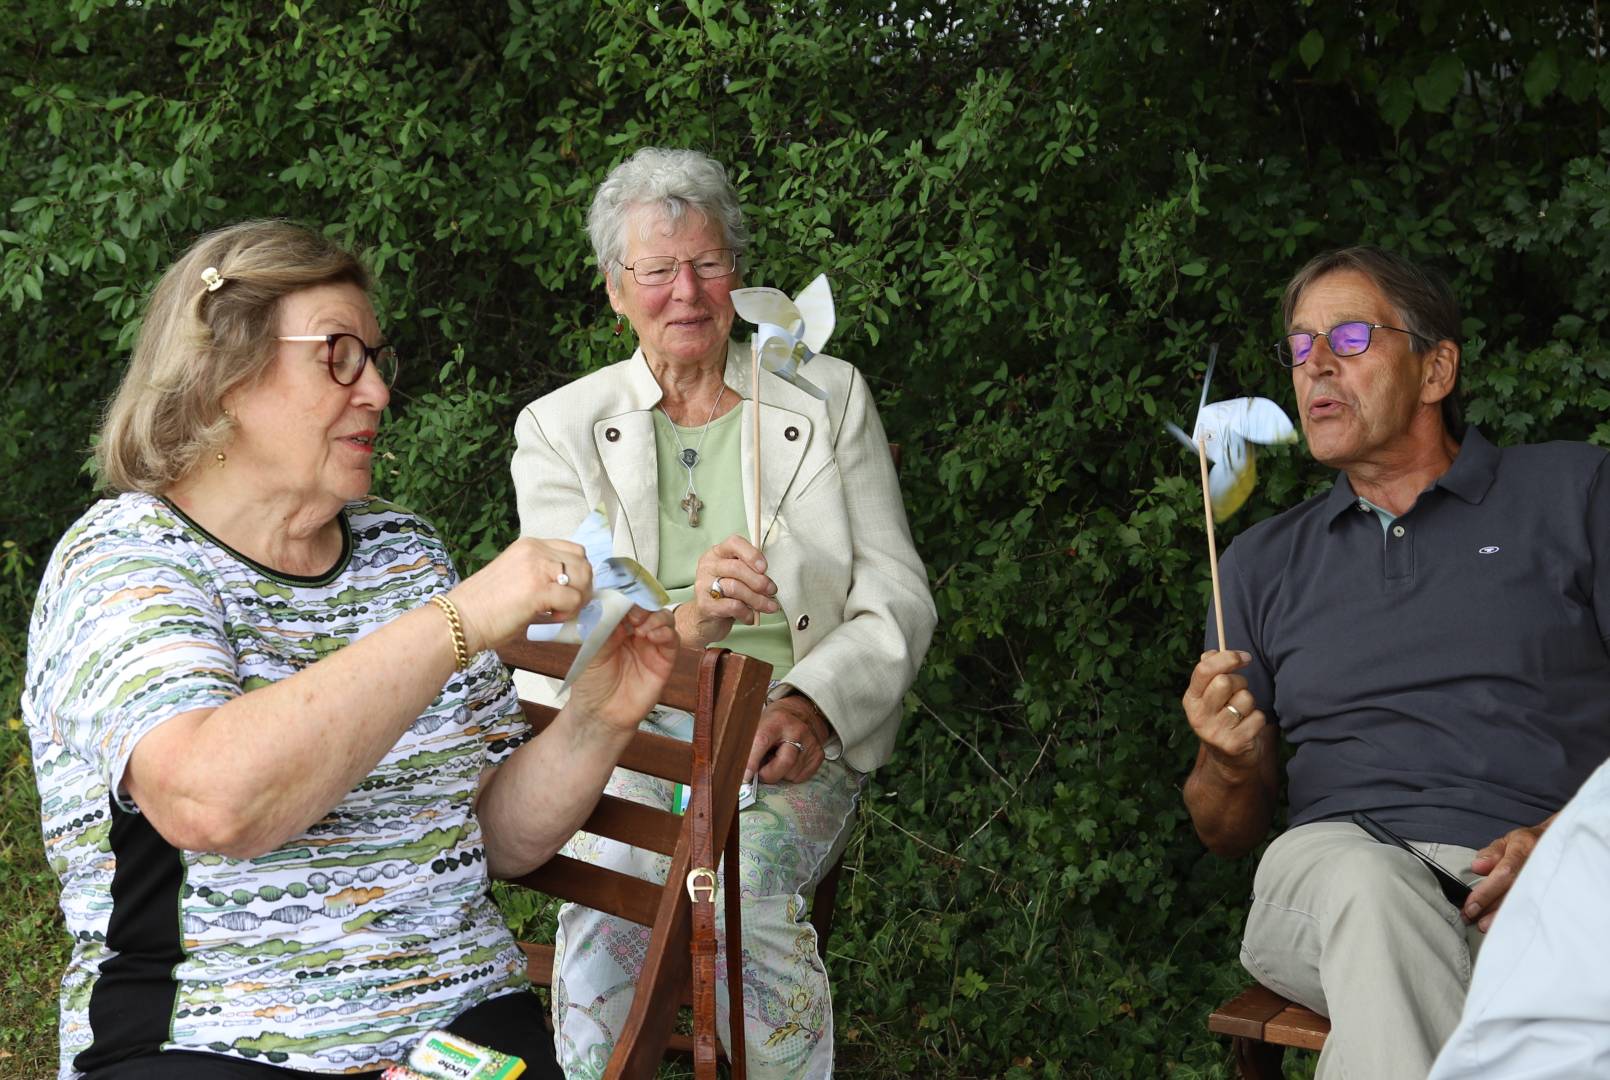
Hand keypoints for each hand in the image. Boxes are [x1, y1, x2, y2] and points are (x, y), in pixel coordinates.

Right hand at [450, 537, 590, 653]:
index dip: (577, 574)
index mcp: (529, 545)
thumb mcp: (517, 577)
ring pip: (582, 579)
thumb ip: (542, 575)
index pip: (574, 551)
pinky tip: (550, 618)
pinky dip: (569, 612)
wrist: (460, 619)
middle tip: (566, 606)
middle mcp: (535, 550)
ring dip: (577, 600)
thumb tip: (570, 590)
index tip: (567, 592)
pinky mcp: (539, 589)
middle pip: (583, 564)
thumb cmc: (485, 607)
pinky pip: (574, 599)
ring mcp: (538, 567)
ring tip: (557, 612)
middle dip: (582, 588)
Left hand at [566, 607, 678, 734]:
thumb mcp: (592, 650)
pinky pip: (672, 640)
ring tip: (642, 628)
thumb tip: (612, 603)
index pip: (628, 603)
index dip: (629, 597)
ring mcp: (652, 645)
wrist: (602, 714)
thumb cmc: (592, 683)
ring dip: (656, 618)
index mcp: (616, 626)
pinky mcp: (665, 659)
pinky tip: (653, 636)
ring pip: (664, 619)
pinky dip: (666, 632)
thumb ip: (603, 626)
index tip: (624, 598)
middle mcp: (636, 632)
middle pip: (649, 607)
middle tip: (634, 615)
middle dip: (644, 606)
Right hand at [676, 534, 779, 647]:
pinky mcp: (704, 605)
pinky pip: (731, 606)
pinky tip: (751, 617)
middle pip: (736, 567)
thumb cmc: (728, 594)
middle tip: (772, 590)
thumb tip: (770, 579)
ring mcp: (703, 585)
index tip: (765, 568)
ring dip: (757, 599)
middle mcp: (708, 566)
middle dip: (759, 580)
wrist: (706, 620)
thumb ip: (751, 571)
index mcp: (718, 553)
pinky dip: (746, 612)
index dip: (752, 554)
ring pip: (735, 588)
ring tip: (769, 606)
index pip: (734, 543)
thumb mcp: (739, 578)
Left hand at [744, 695, 828, 784]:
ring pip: (792, 774)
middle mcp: (797, 730)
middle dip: (768, 775)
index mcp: (777, 720)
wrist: (803, 712)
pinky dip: (791, 775)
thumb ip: (751, 745)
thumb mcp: (760, 724)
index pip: (762, 741)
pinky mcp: (819, 755)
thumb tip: (742, 773)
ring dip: (780, 774)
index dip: (751, 762)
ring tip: (777, 760)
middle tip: (760, 773)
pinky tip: (789, 763)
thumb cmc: (775, 722)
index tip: (744, 777)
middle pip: (783, 763)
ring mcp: (811, 743)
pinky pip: (801, 777)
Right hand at [1182, 650, 1265, 773]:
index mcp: (1191, 699)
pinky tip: (1248, 727)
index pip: (1204, 669)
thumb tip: (1212, 653)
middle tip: (1239, 692)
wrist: (1228, 757)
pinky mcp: (1233, 744)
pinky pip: (1257, 717)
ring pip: (1245, 699)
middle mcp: (1198, 716)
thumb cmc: (1222, 716)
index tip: (1243, 657)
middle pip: (1226, 681)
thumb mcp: (1209, 694)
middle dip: (1240, 683)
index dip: (1227, 658)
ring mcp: (1214, 732)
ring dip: (1250, 703)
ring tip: (1242, 713)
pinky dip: (1257, 719)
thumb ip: (1209, 671)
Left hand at [1465, 819, 1549, 930]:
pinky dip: (1524, 918)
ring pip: (1528, 902)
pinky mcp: (1558, 891)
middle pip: (1516, 891)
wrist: (1561, 843)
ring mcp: (1551, 878)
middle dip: (1494, 910)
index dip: (1487, 892)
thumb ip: (1492, 853)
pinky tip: (1512, 928)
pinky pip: (1539, 907)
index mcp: (1524, 848)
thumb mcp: (1508, 840)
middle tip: (1477, 922)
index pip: (1504, 873)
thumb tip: (1478, 867)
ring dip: (1506, 917)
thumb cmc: (1529, 844)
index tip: (1470, 906)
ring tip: (1488, 927)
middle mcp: (1539, 864)